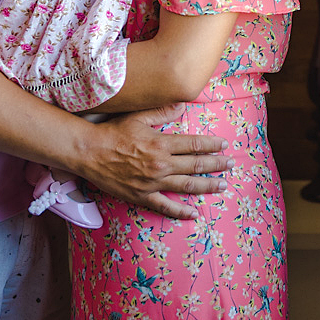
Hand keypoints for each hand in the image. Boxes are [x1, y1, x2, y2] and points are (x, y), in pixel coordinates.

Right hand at [81, 103, 232, 219]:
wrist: (88, 152)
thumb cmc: (112, 132)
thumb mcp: (137, 117)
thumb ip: (162, 112)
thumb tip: (182, 105)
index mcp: (161, 143)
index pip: (194, 144)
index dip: (211, 145)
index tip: (224, 145)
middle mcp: (161, 164)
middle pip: (195, 165)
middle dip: (216, 165)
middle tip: (230, 165)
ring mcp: (152, 182)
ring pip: (186, 186)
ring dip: (207, 186)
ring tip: (222, 187)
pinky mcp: (142, 196)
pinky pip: (165, 207)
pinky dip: (181, 211)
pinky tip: (195, 214)